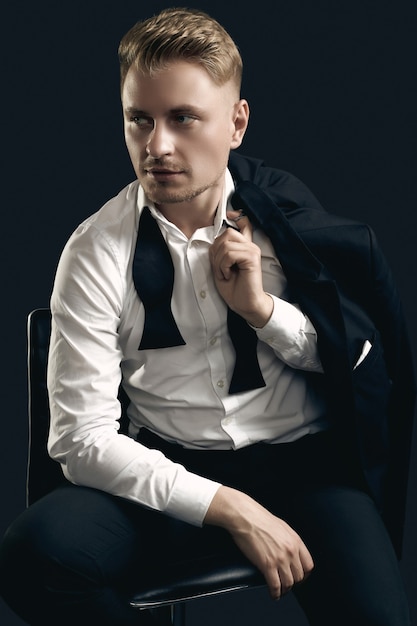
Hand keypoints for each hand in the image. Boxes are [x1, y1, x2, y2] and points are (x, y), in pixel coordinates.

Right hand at [204, 486, 313, 599]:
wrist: (246, 517)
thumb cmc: (259, 518)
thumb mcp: (281, 526)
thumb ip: (289, 540)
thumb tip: (290, 549)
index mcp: (295, 540)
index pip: (308, 565)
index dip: (304, 574)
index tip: (299, 577)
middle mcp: (291, 551)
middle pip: (299, 576)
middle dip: (294, 582)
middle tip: (288, 584)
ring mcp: (280, 559)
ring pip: (289, 583)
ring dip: (285, 590)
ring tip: (280, 591)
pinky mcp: (267, 565)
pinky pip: (276, 585)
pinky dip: (275, 593)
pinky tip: (273, 594)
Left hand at [209, 210, 272, 327]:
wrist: (244, 304)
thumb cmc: (233, 288)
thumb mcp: (221, 266)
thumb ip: (220, 251)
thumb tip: (214, 240)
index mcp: (244, 246)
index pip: (244, 223)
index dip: (236, 216)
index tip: (229, 214)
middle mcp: (250, 245)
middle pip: (227, 232)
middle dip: (216, 251)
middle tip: (220, 268)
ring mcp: (252, 250)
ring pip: (226, 244)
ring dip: (219, 262)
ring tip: (225, 273)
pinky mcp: (252, 258)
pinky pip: (229, 254)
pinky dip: (223, 266)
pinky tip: (229, 275)